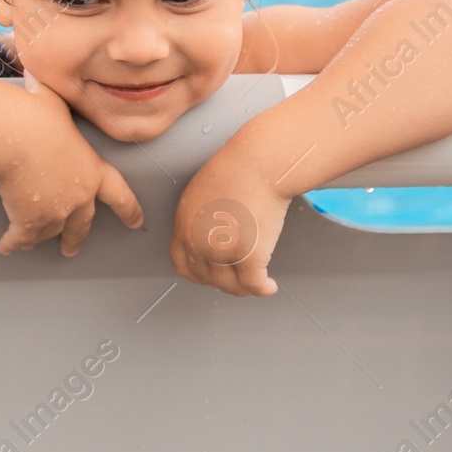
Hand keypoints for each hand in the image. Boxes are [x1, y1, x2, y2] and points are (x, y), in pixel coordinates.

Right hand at [0, 72, 143, 256]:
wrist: (20, 137)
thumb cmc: (38, 115)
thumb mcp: (54, 102)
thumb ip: (52, 98)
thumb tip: (38, 73)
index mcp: (93, 171)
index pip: (119, 195)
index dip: (129, 210)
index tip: (137, 222)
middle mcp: (80, 198)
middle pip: (81, 226)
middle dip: (75, 239)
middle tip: (71, 249)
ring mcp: (56, 213)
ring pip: (48, 234)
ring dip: (38, 239)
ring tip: (30, 244)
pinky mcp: (30, 222)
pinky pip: (22, 239)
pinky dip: (13, 244)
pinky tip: (7, 247)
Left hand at [170, 138, 290, 296]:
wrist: (259, 163)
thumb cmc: (238, 169)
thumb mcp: (203, 192)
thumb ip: (200, 218)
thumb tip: (211, 233)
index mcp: (184, 225)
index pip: (183, 266)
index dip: (199, 274)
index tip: (211, 275)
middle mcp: (198, 242)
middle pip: (207, 279)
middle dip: (224, 282)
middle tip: (238, 279)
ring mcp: (222, 252)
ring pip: (231, 286)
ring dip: (244, 288)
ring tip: (254, 283)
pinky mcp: (249, 256)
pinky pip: (254, 284)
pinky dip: (263, 289)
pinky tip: (269, 286)